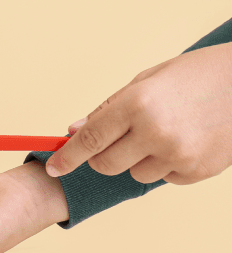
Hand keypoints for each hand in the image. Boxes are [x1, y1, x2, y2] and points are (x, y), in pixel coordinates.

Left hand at [47, 42, 231, 184]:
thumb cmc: (198, 75)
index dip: (67, 157)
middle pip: (104, 164)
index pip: (88, 140)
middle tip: (120, 140)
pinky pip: (165, 178)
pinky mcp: (197, 171)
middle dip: (102, 157)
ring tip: (168, 131)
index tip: (54, 167)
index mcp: (137, 104)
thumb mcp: (149, 79)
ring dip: (141, 159)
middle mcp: (154, 132)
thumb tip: (74, 131)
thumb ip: (109, 108)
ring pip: (134, 173)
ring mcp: (177, 155)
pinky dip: (169, 164)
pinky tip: (188, 140)